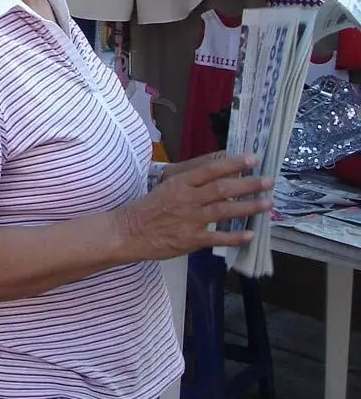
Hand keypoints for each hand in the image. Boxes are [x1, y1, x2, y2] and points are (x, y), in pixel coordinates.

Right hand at [117, 154, 273, 260]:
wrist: (128, 232)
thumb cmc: (147, 208)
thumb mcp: (165, 187)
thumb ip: (189, 182)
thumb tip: (215, 174)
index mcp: (179, 183)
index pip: (210, 169)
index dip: (233, 163)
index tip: (253, 158)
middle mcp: (187, 198)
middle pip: (222, 188)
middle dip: (248, 184)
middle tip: (269, 181)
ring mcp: (189, 219)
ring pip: (224, 210)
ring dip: (248, 207)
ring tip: (267, 204)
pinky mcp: (190, 239)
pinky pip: (217, 238)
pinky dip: (234, 237)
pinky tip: (251, 235)